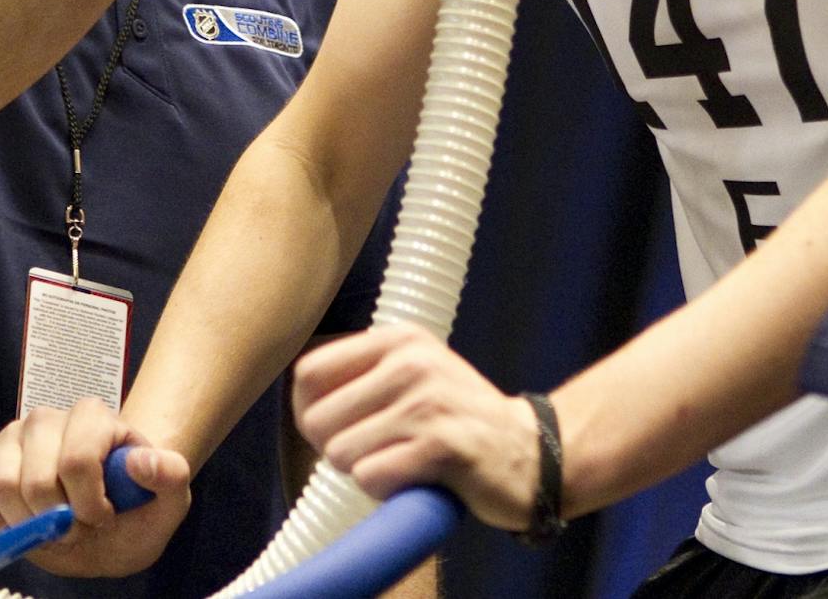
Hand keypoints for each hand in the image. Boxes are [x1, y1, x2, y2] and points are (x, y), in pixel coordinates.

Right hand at [0, 398, 191, 576]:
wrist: (102, 522)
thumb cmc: (133, 510)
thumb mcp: (169, 503)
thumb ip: (170, 477)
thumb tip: (141, 460)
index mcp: (94, 417)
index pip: (77, 460)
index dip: (87, 504)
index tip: (101, 518)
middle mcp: (48, 418)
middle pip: (36, 479)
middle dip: (56, 521)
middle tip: (74, 530)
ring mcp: (10, 437)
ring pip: (1, 484)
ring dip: (25, 524)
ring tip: (49, 527)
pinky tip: (15, 523)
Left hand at [292, 325, 543, 531]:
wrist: (529, 452)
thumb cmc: (458, 419)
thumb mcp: (414, 374)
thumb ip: (361, 374)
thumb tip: (298, 399)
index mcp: (400, 338)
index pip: (309, 372)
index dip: (309, 410)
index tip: (338, 427)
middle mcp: (412, 362)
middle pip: (316, 420)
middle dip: (336, 447)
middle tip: (378, 450)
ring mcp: (429, 402)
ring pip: (340, 452)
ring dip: (364, 470)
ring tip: (402, 461)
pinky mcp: (442, 446)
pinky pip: (371, 477)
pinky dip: (384, 490)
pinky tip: (414, 478)